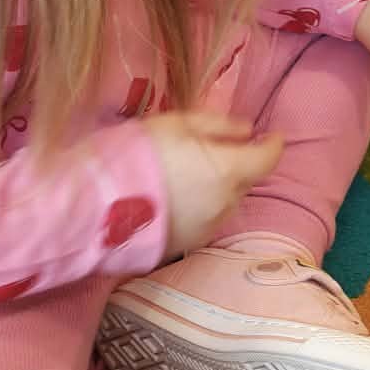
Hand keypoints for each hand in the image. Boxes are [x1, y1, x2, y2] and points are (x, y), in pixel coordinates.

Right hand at [145, 113, 285, 258]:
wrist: (97, 202)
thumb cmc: (136, 153)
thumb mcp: (176, 124)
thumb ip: (218, 127)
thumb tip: (247, 131)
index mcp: (228, 171)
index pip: (267, 160)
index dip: (273, 145)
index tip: (273, 136)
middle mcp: (225, 203)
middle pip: (245, 181)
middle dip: (238, 164)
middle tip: (215, 150)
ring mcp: (207, 228)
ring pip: (225, 202)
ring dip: (217, 188)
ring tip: (187, 175)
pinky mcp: (187, 245)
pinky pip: (205, 221)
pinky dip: (200, 208)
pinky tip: (175, 198)